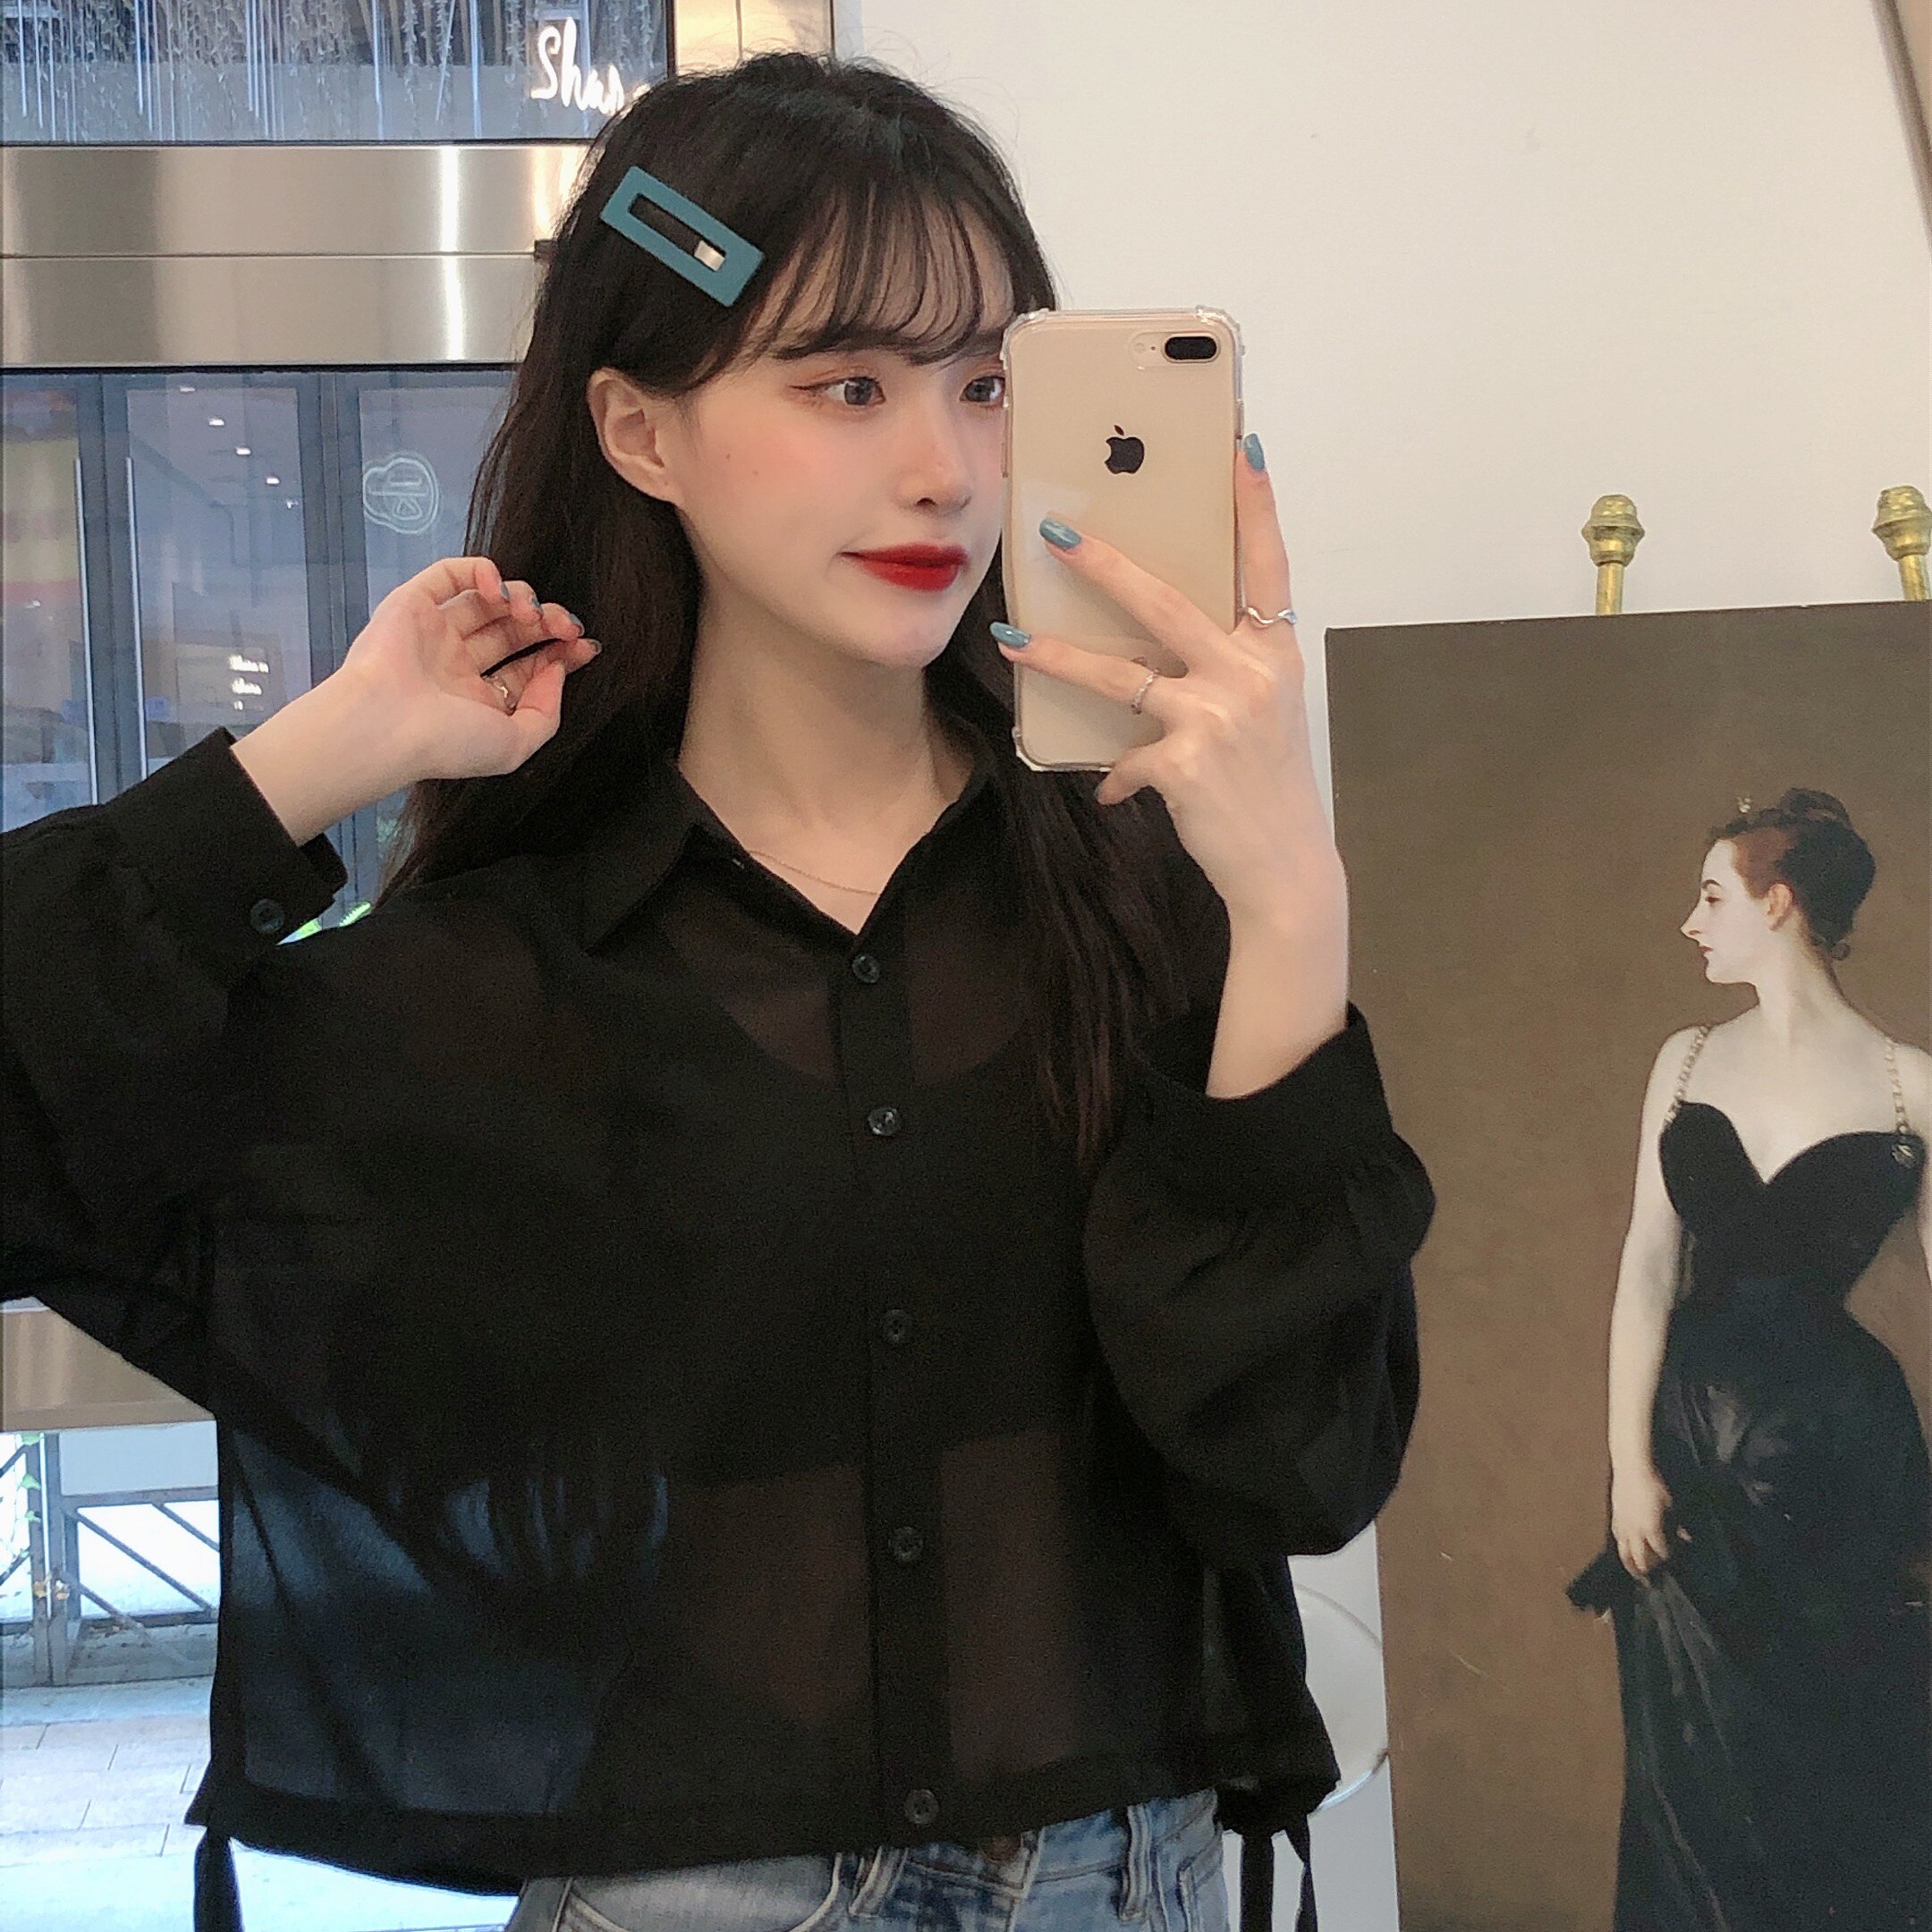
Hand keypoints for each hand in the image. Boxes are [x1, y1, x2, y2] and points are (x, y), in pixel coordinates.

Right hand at [336, 555, 602, 783]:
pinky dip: (483, 572)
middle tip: (566, 626)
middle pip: (514, 631)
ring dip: (522, 598)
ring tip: (533, 614)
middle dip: (548, 624)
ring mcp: (434, 633)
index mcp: (477, 701)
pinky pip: (451, 573)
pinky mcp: (412, 603)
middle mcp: (455, 666)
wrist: (385, 726)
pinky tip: (499, 591)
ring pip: (489, 601)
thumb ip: (546, 712)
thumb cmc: (444, 744)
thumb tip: (556, 670)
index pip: (528, 667)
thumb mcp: (514, 746)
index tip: (586, 646)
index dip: (560, 653)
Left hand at [992, 440, 1340, 927]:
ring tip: (1013, 637)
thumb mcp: (1264, 717)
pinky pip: (1127, 755)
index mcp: (1276, 653)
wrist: (1286, 868)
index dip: (1255, 507)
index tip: (1238, 450)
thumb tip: (1154, 668)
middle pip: (1167, 602)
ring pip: (1121, 674)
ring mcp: (1218, 717)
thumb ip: (1222, 677)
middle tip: (1057, 532)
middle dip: (1106, 564)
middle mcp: (1251, 675)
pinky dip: (1118, 774)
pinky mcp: (1185, 763)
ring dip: (1060, 655)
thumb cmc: (1268, 788)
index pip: (1268, 565)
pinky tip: (1116, 790)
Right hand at [1612, 1464, 1684, 1579]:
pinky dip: (1623, 1551)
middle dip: (1647, 1571)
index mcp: (1651, 1529)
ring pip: (1624, 1554)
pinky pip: (1617, 1542)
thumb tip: (1685, 1539)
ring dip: (1631, 1566)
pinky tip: (1627, 1552)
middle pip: (1640, 1560)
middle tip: (1651, 1582)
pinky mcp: (1614, 1521)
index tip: (1674, 1560)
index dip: (1668, 1558)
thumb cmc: (1654, 1485)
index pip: (1661, 1552)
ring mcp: (1623, 1528)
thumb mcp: (1670, 1506)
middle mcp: (1636, 1533)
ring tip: (1636, 1575)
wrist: (1631, 1469)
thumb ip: (1676, 1526)